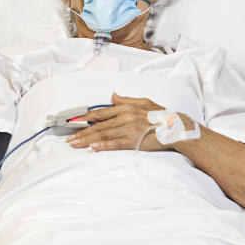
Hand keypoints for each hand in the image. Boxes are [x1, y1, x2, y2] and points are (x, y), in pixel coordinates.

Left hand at [67, 93, 193, 151]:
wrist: (175, 126)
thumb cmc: (161, 115)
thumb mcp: (142, 102)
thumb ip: (125, 100)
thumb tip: (112, 96)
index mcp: (125, 108)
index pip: (100, 113)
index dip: (84, 117)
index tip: (72, 121)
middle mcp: (124, 117)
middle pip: (98, 125)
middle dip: (81, 132)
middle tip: (68, 138)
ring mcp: (128, 129)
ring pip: (103, 134)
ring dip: (87, 140)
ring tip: (75, 144)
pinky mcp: (134, 140)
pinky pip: (116, 143)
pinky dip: (103, 146)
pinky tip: (93, 148)